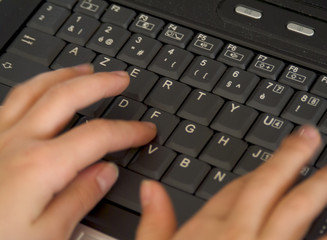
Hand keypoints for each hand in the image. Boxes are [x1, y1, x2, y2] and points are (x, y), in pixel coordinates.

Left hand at [0, 65, 155, 239]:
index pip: (98, 135)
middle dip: (100, 84)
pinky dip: (33, 88)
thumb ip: (81, 197)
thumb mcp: (48, 236)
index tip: (146, 131)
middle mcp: (17, 142)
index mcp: (40, 166)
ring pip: (34, 90)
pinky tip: (41, 91)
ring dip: (64, 75)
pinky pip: (10, 101)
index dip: (129, 130)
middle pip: (67, 96)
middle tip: (120, 79)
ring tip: (85, 70)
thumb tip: (106, 171)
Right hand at [137, 126, 326, 239]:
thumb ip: (154, 222)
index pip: (238, 187)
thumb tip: (150, 188)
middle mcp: (240, 236)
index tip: (281, 152)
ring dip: (324, 190)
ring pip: (299, 214)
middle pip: (271, 189)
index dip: (261, 167)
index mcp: (210, 230)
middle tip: (314, 139)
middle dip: (293, 160)